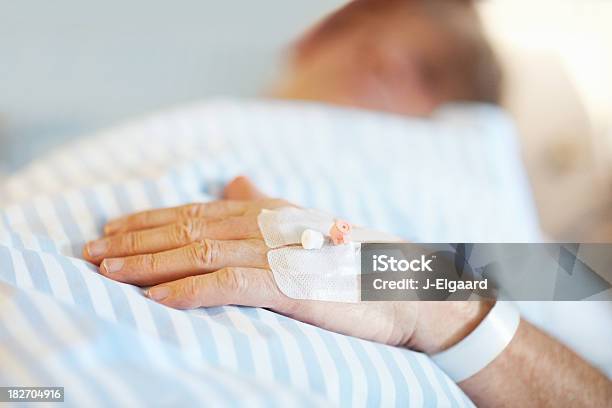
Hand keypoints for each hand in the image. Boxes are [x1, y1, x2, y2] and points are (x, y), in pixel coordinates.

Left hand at [83, 176, 491, 352]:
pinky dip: (187, 290)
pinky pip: (226, 285)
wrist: (402, 283)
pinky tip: (156, 299)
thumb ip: (266, 200)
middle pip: (185, 229)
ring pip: (196, 253)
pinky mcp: (287, 284)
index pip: (193, 212)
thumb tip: (236, 179)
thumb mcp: (305, 221)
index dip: (148, 220)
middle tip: (90, 252)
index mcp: (264, 210)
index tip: (111, 229)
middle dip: (133, 241)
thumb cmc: (352, 257)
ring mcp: (274, 252)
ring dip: (147, 264)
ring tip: (107, 272)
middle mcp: (263, 224)